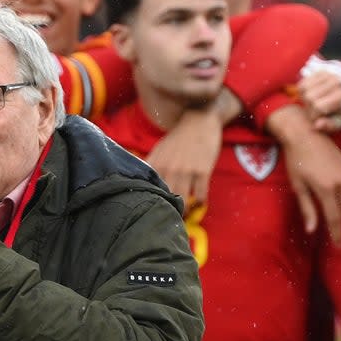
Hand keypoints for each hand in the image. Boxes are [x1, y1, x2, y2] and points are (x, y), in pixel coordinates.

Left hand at [145, 94, 231, 209]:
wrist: (198, 120)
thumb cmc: (177, 138)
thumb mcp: (158, 151)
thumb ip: (150, 168)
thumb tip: (138, 185)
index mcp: (155, 165)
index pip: (151, 193)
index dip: (153, 205)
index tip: (155, 213)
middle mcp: (168, 169)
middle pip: (166, 201)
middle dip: (169, 212)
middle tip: (171, 219)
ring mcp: (186, 171)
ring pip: (184, 201)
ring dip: (185, 211)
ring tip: (185, 215)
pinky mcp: (203, 171)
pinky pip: (201, 195)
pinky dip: (201, 202)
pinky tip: (200, 201)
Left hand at [266, 105, 340, 245]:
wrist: (305, 135)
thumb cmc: (296, 161)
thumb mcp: (298, 187)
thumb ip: (308, 209)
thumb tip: (312, 230)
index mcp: (326, 189)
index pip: (334, 219)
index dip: (337, 234)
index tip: (339, 245)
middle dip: (339, 222)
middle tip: (334, 230)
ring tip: (336, 215)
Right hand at [297, 68, 340, 132]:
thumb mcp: (339, 122)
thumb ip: (329, 125)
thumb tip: (316, 125)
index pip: (317, 106)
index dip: (315, 115)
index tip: (320, 118)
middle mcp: (336, 81)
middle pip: (309, 97)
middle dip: (309, 108)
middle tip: (317, 111)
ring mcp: (328, 74)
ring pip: (304, 88)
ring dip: (305, 99)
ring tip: (314, 103)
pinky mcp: (320, 71)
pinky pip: (302, 83)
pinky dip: (303, 91)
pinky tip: (312, 95)